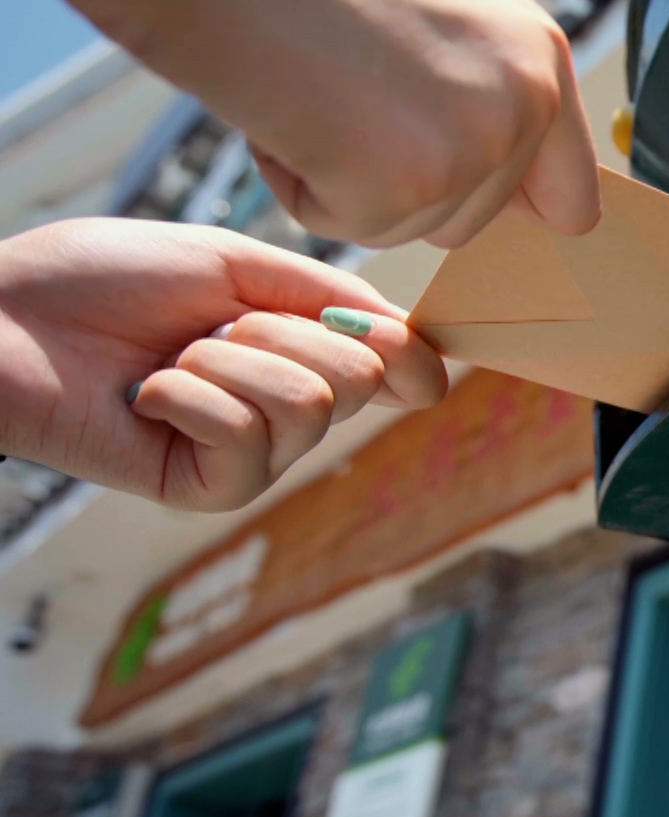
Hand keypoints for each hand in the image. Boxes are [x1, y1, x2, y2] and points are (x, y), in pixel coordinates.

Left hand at [0, 219, 446, 511]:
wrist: (3, 317)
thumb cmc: (101, 282)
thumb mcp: (232, 262)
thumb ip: (327, 294)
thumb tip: (414, 336)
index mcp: (301, 352)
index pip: (401, 371)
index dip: (409, 351)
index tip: (387, 330)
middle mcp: (287, 410)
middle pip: (360, 380)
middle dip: (282, 331)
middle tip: (211, 326)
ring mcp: (252, 456)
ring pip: (307, 406)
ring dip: (225, 360)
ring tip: (170, 359)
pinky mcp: (209, 490)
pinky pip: (246, 440)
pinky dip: (189, 398)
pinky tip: (147, 396)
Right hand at [76, 0, 601, 248]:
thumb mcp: (443, 26)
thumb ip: (491, 100)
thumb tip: (516, 192)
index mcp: (541, 58)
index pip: (573, 198)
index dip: (513, 207)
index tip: (465, 192)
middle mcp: (525, 103)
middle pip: (474, 222)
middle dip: (405, 186)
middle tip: (347, 99)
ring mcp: (472, 148)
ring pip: (414, 228)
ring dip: (353, 184)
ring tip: (319, 97)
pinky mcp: (407, 187)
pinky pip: (352, 226)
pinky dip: (305, 187)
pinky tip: (290, 115)